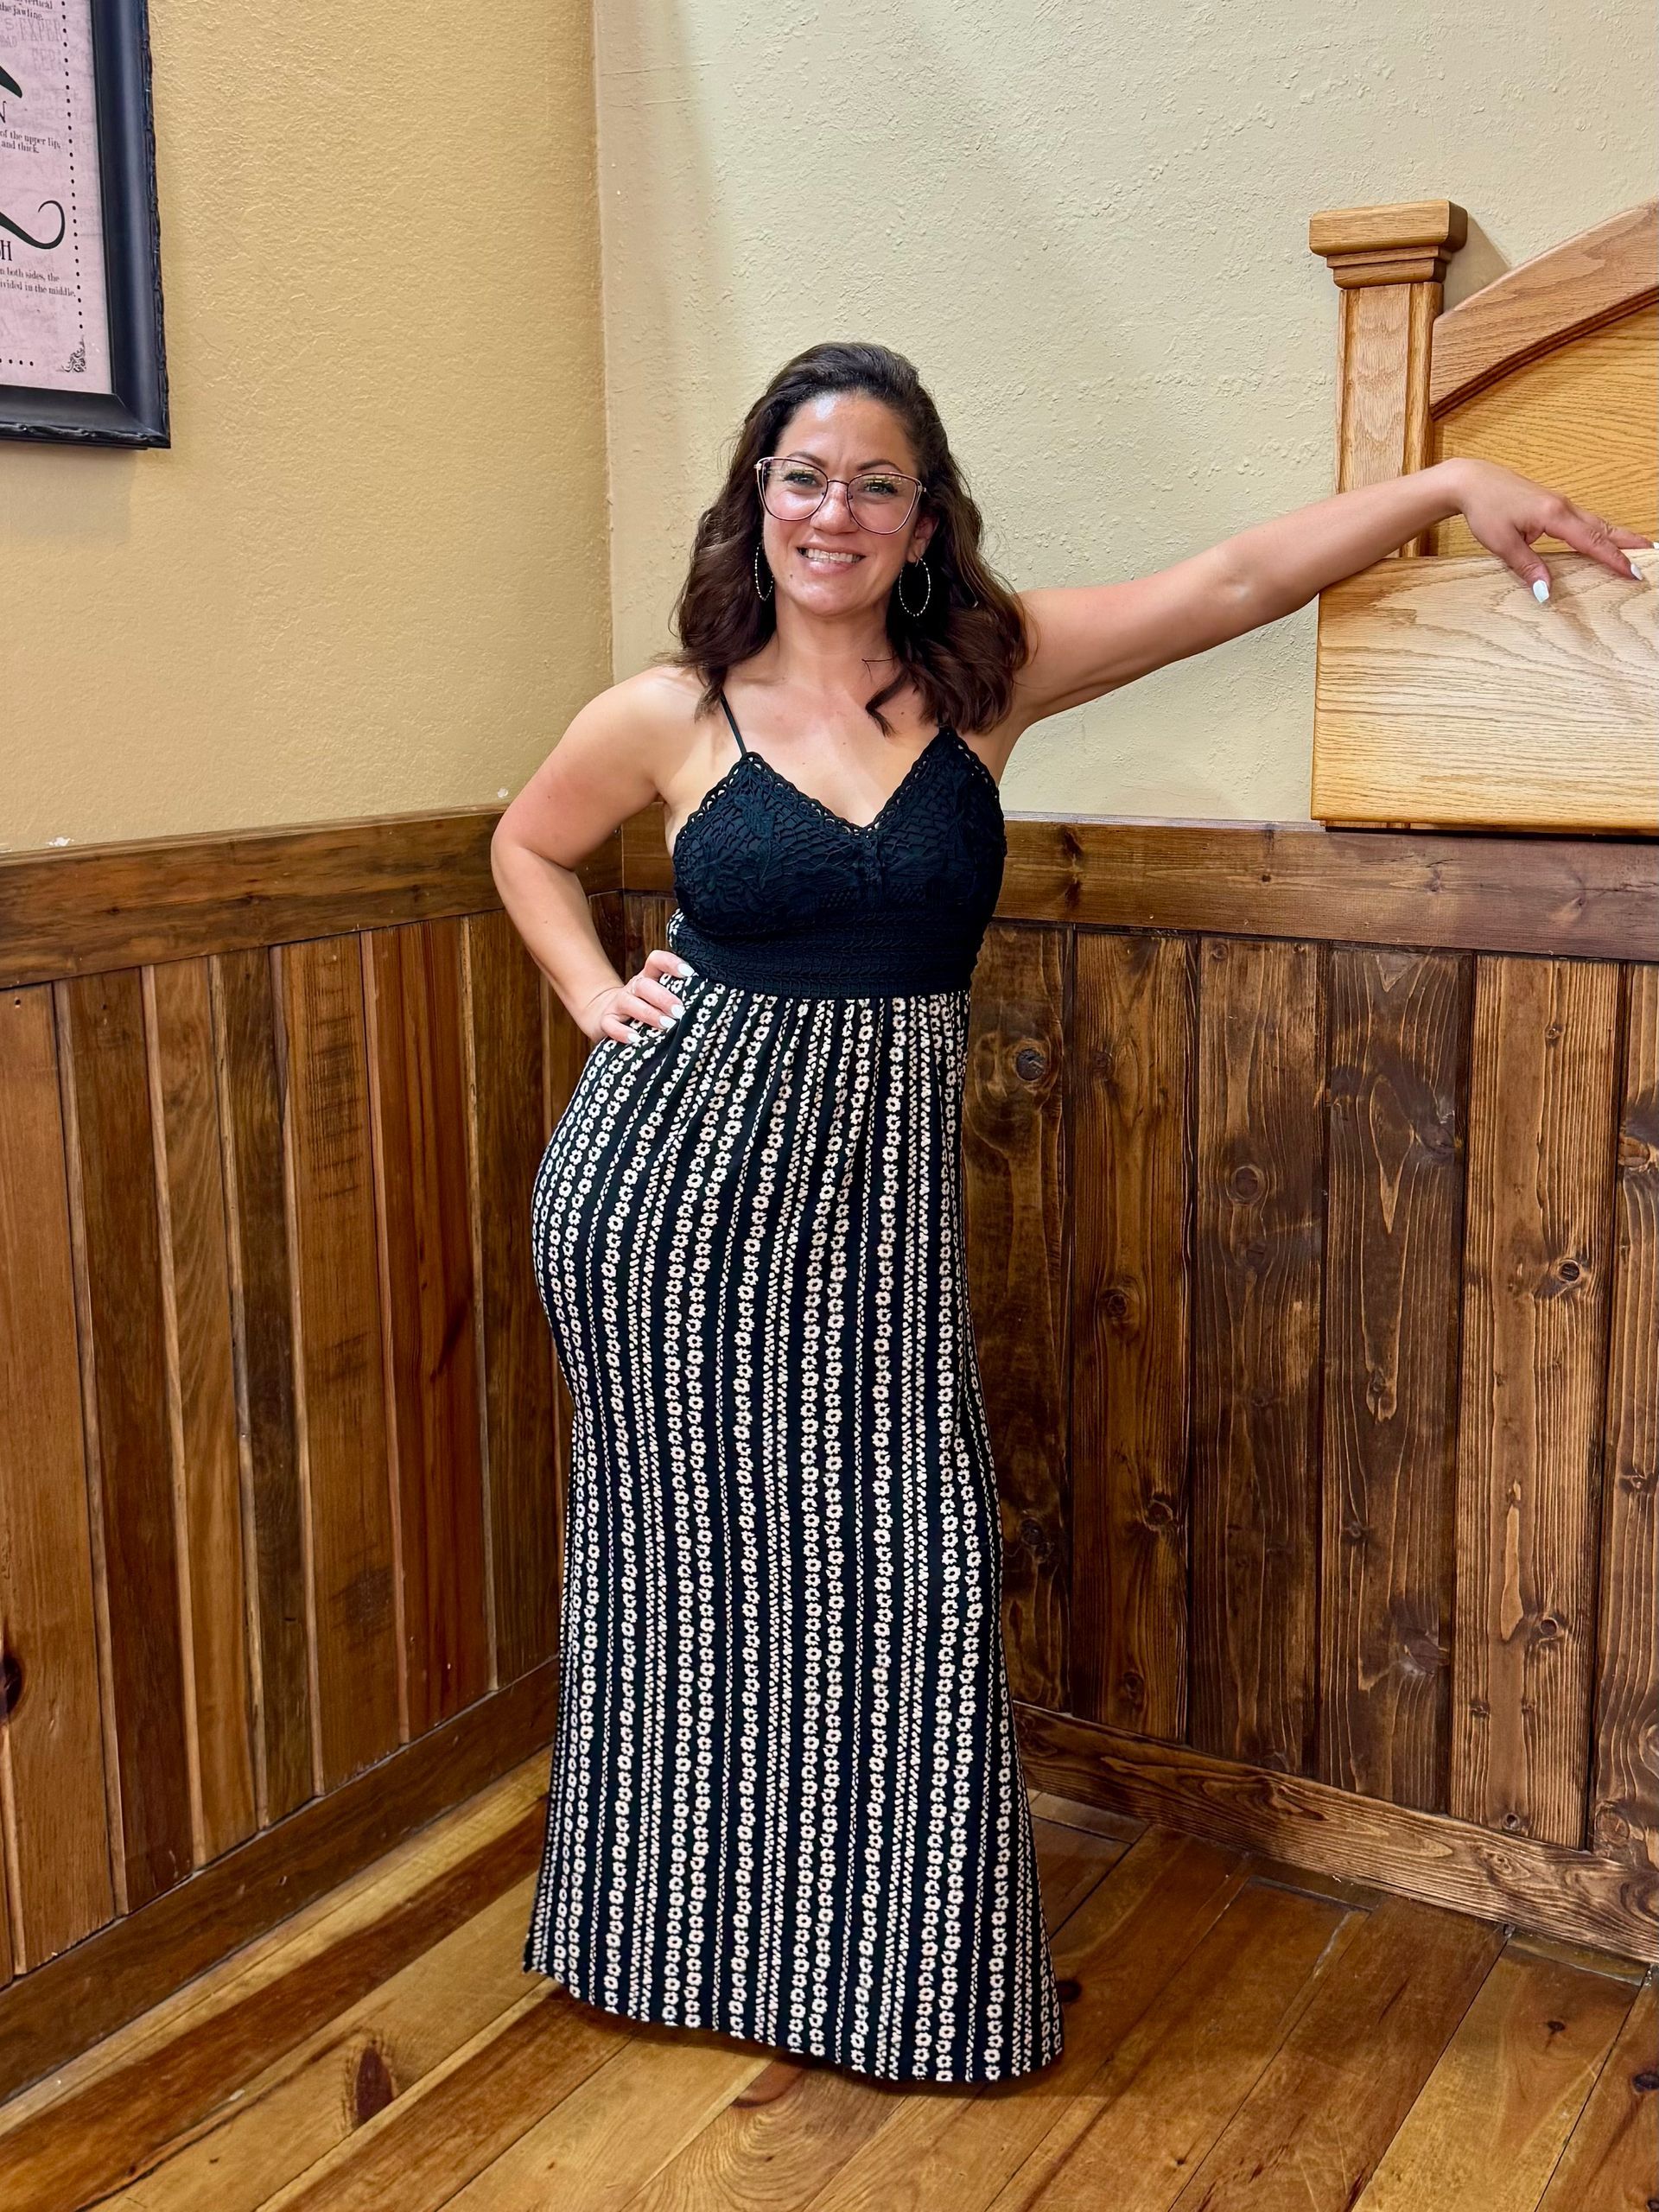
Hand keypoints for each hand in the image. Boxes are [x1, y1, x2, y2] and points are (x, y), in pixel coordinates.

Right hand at [582, 947, 695, 1044]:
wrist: (606, 1016)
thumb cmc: (645, 1009)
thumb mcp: (660, 999)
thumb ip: (678, 996)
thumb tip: (709, 1001)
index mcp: (648, 978)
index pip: (657, 961)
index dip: (671, 963)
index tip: (689, 973)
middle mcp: (633, 988)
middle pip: (645, 985)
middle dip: (663, 997)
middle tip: (679, 1010)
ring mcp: (618, 1003)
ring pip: (630, 1002)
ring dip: (649, 1014)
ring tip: (666, 1025)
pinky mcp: (606, 1021)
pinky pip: (611, 1024)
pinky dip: (622, 1032)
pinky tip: (636, 1039)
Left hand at [1451, 458, 1653, 599]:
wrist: (1473, 482)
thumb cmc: (1485, 508)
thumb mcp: (1502, 543)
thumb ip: (1527, 566)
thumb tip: (1546, 591)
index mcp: (1554, 515)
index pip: (1592, 541)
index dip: (1615, 558)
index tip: (1634, 573)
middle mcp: (1563, 507)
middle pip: (1603, 528)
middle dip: (1628, 544)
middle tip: (1653, 555)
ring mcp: (1560, 504)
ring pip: (1596, 523)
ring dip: (1618, 536)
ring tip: (1639, 548)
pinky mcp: (1554, 505)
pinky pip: (1585, 520)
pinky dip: (1601, 530)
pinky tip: (1605, 538)